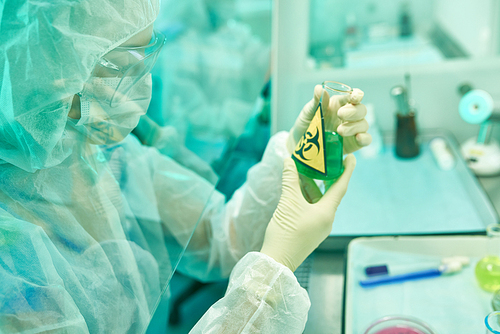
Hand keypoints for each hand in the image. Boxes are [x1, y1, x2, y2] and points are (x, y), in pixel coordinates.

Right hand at [260, 155, 355, 271]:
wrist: (277, 261)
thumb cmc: (286, 232)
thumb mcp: (288, 202)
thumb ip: (290, 180)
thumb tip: (289, 161)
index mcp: (327, 212)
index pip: (340, 187)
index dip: (346, 170)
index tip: (350, 157)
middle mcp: (327, 219)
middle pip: (331, 193)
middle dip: (328, 176)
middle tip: (326, 160)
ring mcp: (319, 226)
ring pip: (319, 201)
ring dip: (313, 186)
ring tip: (305, 170)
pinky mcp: (310, 230)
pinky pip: (313, 209)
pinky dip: (307, 197)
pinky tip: (297, 189)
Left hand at [286, 85, 371, 154]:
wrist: (301, 145)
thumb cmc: (307, 124)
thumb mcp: (309, 112)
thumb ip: (316, 102)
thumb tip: (319, 88)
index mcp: (339, 104)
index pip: (353, 97)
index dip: (357, 95)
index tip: (355, 96)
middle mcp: (349, 116)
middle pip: (361, 110)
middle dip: (353, 111)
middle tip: (340, 114)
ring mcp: (353, 130)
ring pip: (364, 124)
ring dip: (354, 126)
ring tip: (339, 130)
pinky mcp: (354, 144)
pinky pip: (366, 140)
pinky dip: (365, 138)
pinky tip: (358, 138)